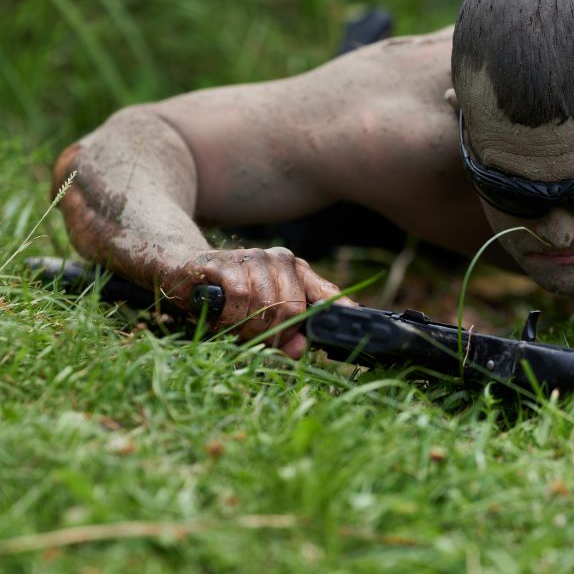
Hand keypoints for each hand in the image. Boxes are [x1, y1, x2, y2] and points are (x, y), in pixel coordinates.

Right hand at [160, 247, 350, 358]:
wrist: (178, 266)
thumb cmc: (223, 296)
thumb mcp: (256, 320)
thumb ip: (283, 336)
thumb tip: (302, 350)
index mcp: (295, 272)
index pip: (326, 293)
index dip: (342, 309)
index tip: (359, 320)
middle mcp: (280, 261)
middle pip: (294, 311)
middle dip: (273, 335)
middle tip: (249, 336)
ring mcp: (255, 258)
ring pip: (268, 306)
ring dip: (247, 328)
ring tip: (231, 324)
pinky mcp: (227, 261)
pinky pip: (241, 298)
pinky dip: (229, 316)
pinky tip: (219, 313)